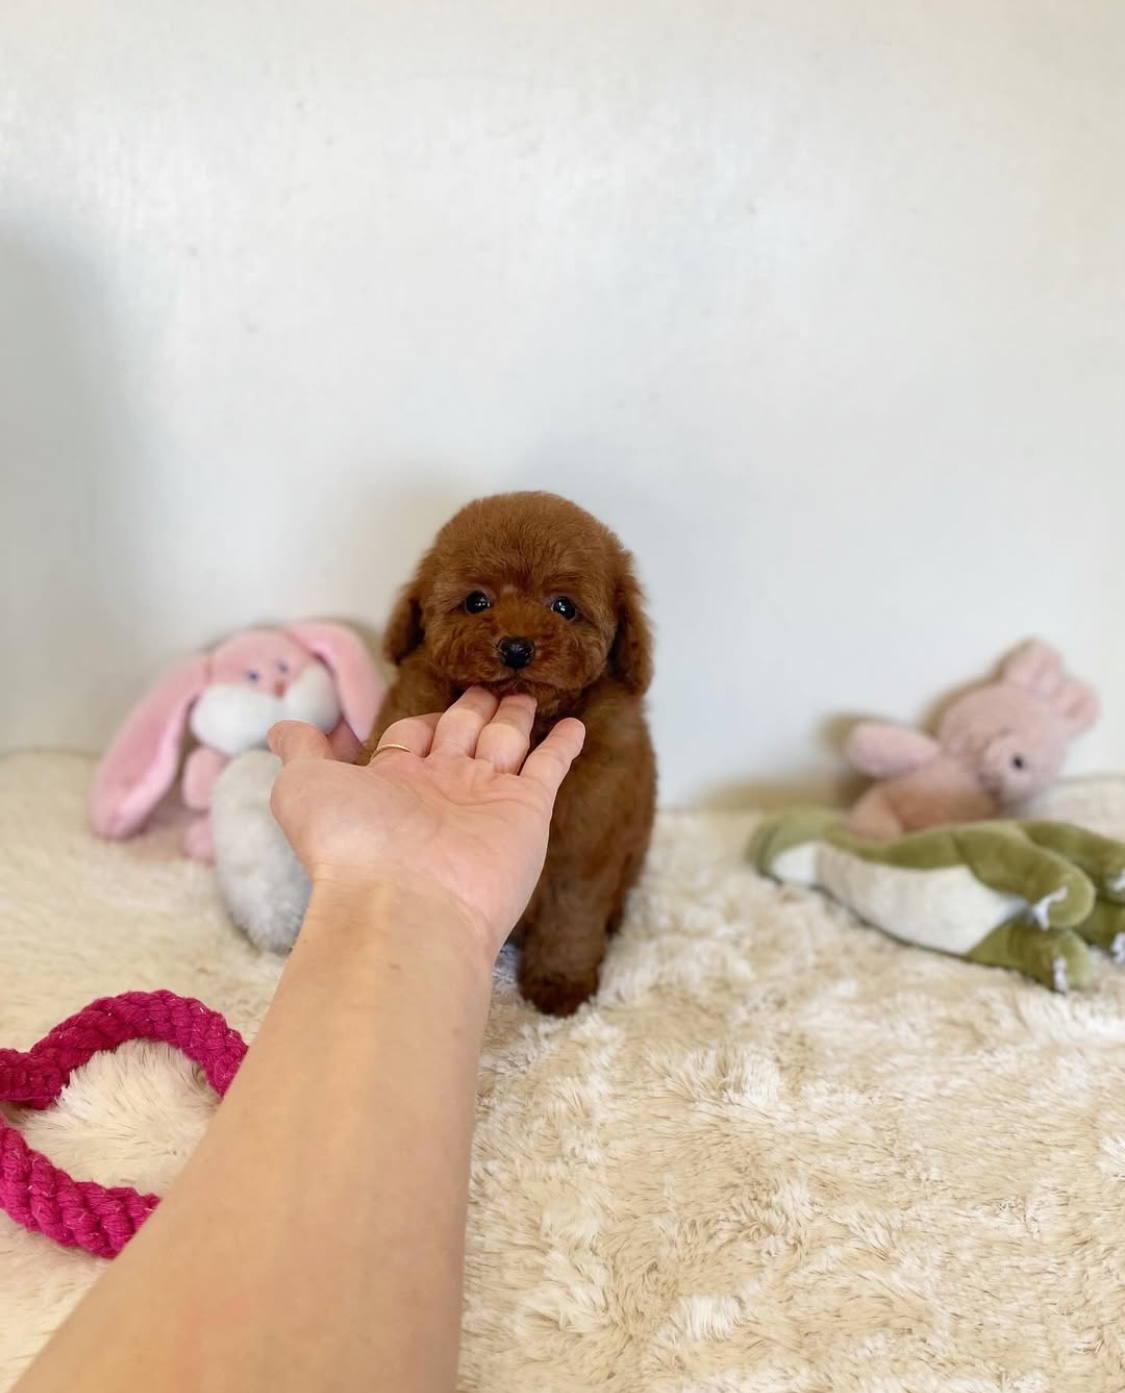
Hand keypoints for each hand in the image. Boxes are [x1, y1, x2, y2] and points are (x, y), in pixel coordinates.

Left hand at [268, 688, 584, 957]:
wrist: (403, 903)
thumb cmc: (350, 844)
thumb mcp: (304, 786)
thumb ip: (301, 751)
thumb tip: (280, 729)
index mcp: (393, 779)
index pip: (413, 735)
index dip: (421, 718)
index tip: (434, 695)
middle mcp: (441, 787)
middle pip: (463, 731)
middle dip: (475, 706)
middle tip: (493, 678)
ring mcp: (487, 797)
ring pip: (506, 741)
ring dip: (515, 715)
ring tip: (527, 690)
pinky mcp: (527, 810)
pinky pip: (550, 767)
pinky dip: (563, 744)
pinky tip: (574, 725)